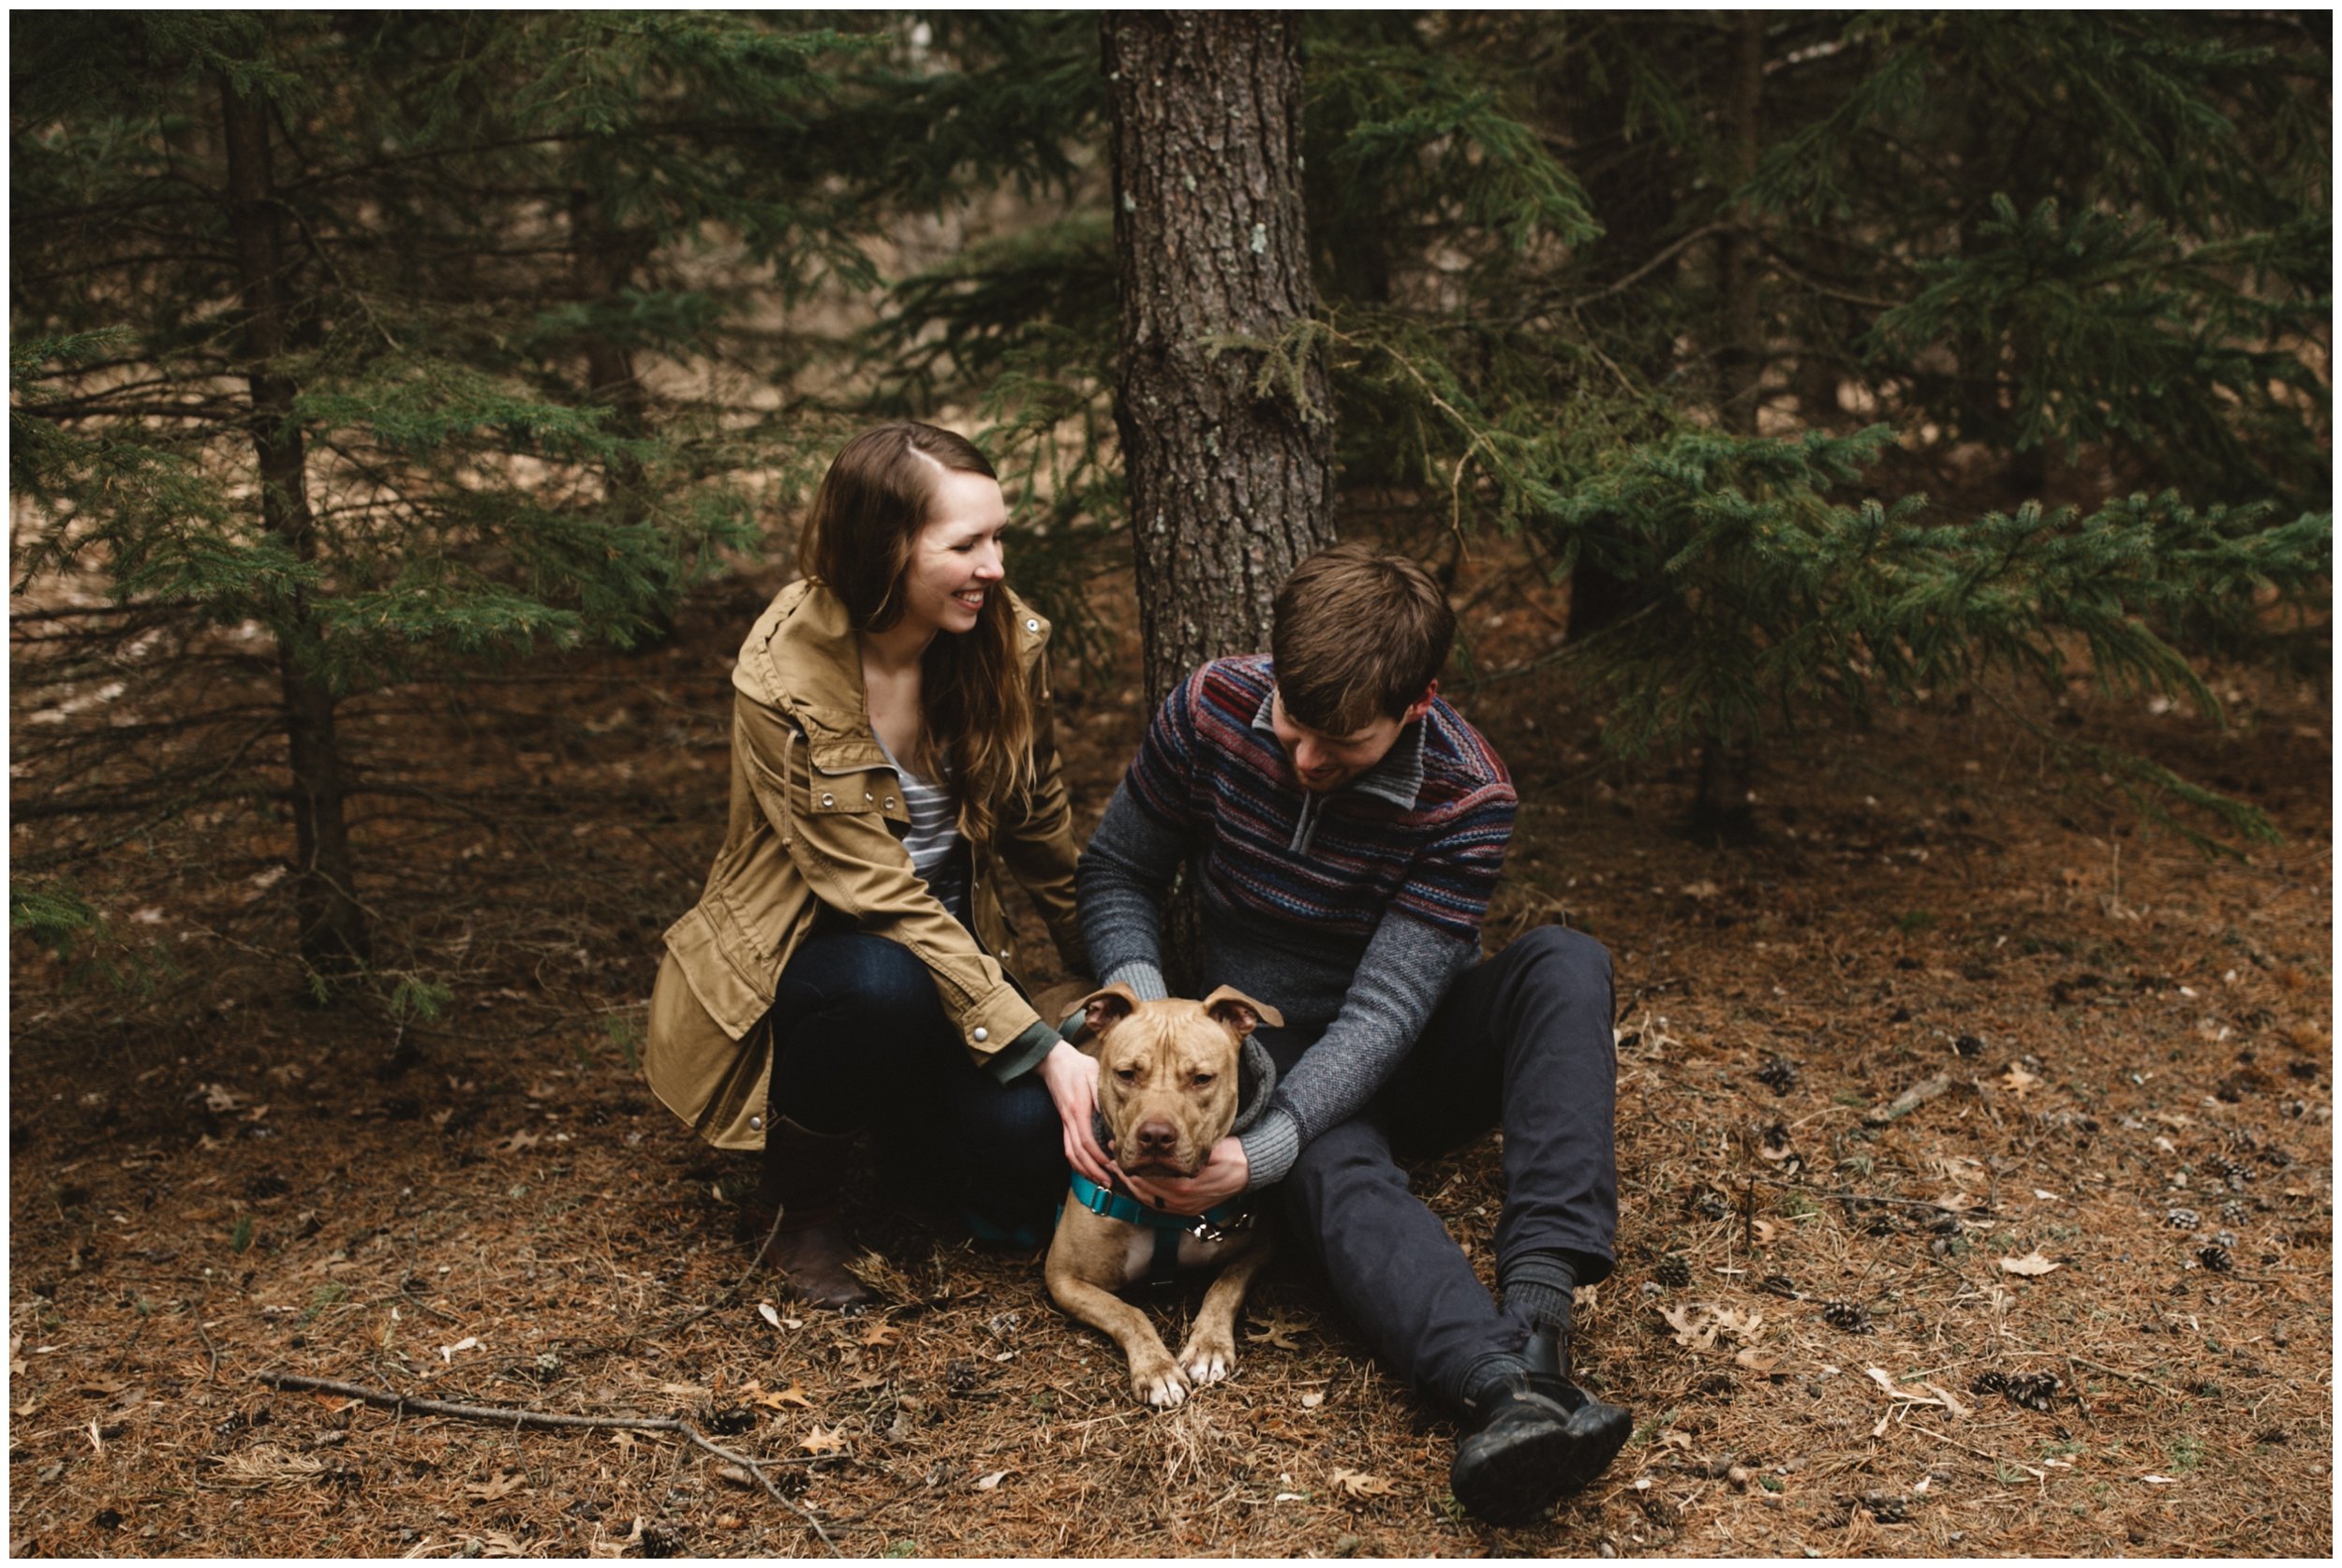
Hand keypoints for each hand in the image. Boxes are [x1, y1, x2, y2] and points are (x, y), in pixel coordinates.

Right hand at [1035, 1040, 1113, 1187]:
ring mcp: (1065, 1122)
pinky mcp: (1064, 1123)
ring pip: (1071, 1153)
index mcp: (1078, 1109)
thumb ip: (1100, 1095)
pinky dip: (1077, 1162)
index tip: (1111, 1165)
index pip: (1086, 1139)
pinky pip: (1068, 1147)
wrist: (1055, 1061)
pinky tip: (1088, 1168)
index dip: (1098, 1156)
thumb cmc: (1078, 1067)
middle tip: (1109, 1181)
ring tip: (1100, 1180)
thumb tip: (1112, 1115)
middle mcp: (1069, 1119)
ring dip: (1085, 1169)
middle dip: (1093, 1170)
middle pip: (1078, 1152)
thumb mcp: (1093, 1074)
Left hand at [1120, 1136, 1248, 1216]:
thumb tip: (1163, 1145)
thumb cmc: (1230, 1156)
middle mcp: (1182, 1202)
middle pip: (1143, 1190)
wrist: (1249, 1171)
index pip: (1147, 1178)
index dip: (1129, 1165)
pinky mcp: (1188, 1210)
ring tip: (1117, 1170)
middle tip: (1111, 1157)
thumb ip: (1187, 1151)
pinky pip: (1159, 1205)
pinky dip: (1144, 1195)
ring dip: (1131, 1185)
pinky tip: (1136, 1185)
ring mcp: (1184, 1208)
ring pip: (1149, 1199)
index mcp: (1184, 1187)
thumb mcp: (1209, 1149)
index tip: (1117, 1149)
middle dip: (1125, 1174)